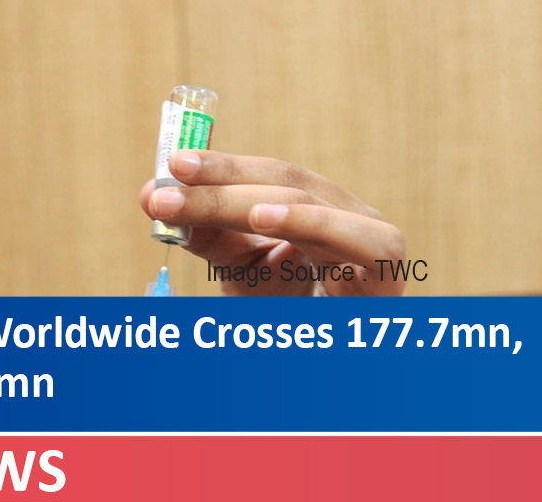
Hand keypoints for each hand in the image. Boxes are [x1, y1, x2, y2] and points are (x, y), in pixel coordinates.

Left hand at [140, 150, 405, 295]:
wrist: (336, 377)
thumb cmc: (294, 319)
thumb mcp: (242, 272)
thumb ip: (207, 235)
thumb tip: (154, 197)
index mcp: (317, 209)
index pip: (267, 176)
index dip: (221, 167)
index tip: (170, 165)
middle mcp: (348, 215)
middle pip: (284, 182)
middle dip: (218, 183)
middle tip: (162, 190)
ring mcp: (372, 237)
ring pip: (306, 204)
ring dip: (239, 201)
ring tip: (190, 198)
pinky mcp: (387, 267)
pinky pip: (351, 237)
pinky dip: (307, 221)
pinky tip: (262, 216)